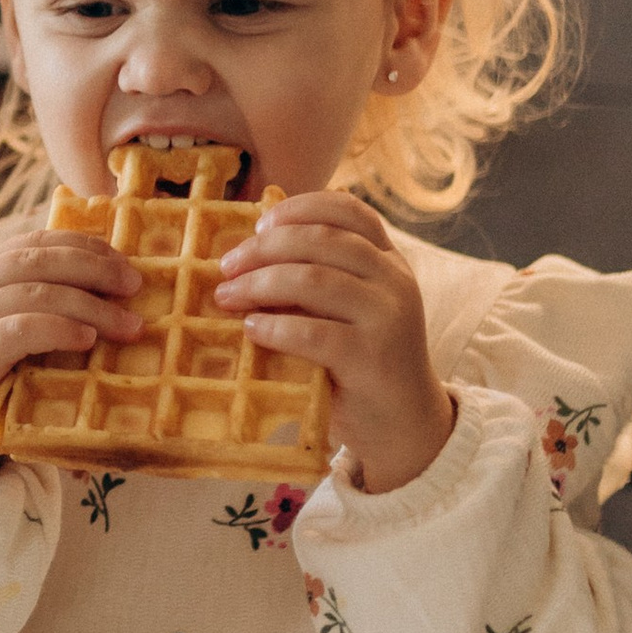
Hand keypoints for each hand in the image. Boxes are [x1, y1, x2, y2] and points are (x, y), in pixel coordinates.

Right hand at [0, 226, 139, 496]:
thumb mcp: (13, 338)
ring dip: (90, 305)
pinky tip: (88, 339)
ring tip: (128, 325)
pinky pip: (20, 330)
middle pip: (38, 259)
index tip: (125, 260)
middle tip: (135, 286)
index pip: (35, 242)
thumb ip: (44, 311)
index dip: (84, 244)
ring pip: (35, 292)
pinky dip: (59, 329)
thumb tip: (117, 296)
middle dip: (94, 267)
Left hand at [212, 191, 454, 495]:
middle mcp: (395, 280)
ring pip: (314, 279)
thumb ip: (318, 279)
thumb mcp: (348, 311)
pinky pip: (314, 333)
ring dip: (260, 284)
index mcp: (389, 260)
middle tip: (226, 266)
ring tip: (228, 296)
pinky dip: (274, 327)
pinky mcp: (373, 359)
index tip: (260, 221)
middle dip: (265, 247)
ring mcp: (388, 318)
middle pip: (322, 239)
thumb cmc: (361, 363)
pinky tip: (251, 330)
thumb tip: (245, 255)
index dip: (300, 207)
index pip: (349, 210)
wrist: (404, 425)